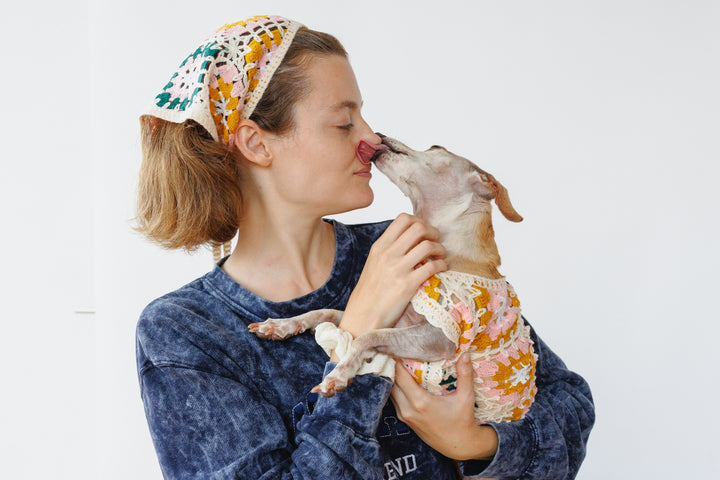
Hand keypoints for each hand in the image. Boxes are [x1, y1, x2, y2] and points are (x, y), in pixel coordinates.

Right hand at [338, 214, 446, 337]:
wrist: (362, 316)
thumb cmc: (370, 291)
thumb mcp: (374, 262)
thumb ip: (390, 248)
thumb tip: (412, 238)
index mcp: (380, 246)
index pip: (403, 219)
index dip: (420, 221)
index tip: (424, 232)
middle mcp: (388, 254)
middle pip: (419, 228)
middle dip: (433, 232)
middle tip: (436, 242)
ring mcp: (397, 269)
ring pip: (428, 246)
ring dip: (440, 249)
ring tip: (440, 256)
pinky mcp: (407, 285)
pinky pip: (432, 267)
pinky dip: (442, 265)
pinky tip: (441, 269)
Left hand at [390, 353, 498, 460]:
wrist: (459, 446)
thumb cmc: (463, 420)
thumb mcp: (466, 397)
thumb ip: (465, 374)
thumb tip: (465, 353)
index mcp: (420, 402)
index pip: (399, 375)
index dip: (395, 359)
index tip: (397, 346)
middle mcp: (408, 409)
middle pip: (391, 381)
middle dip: (391, 365)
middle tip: (395, 349)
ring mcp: (404, 415)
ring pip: (390, 391)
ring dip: (392, 376)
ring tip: (396, 360)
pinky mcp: (404, 420)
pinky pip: (394, 399)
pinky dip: (395, 387)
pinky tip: (400, 378)